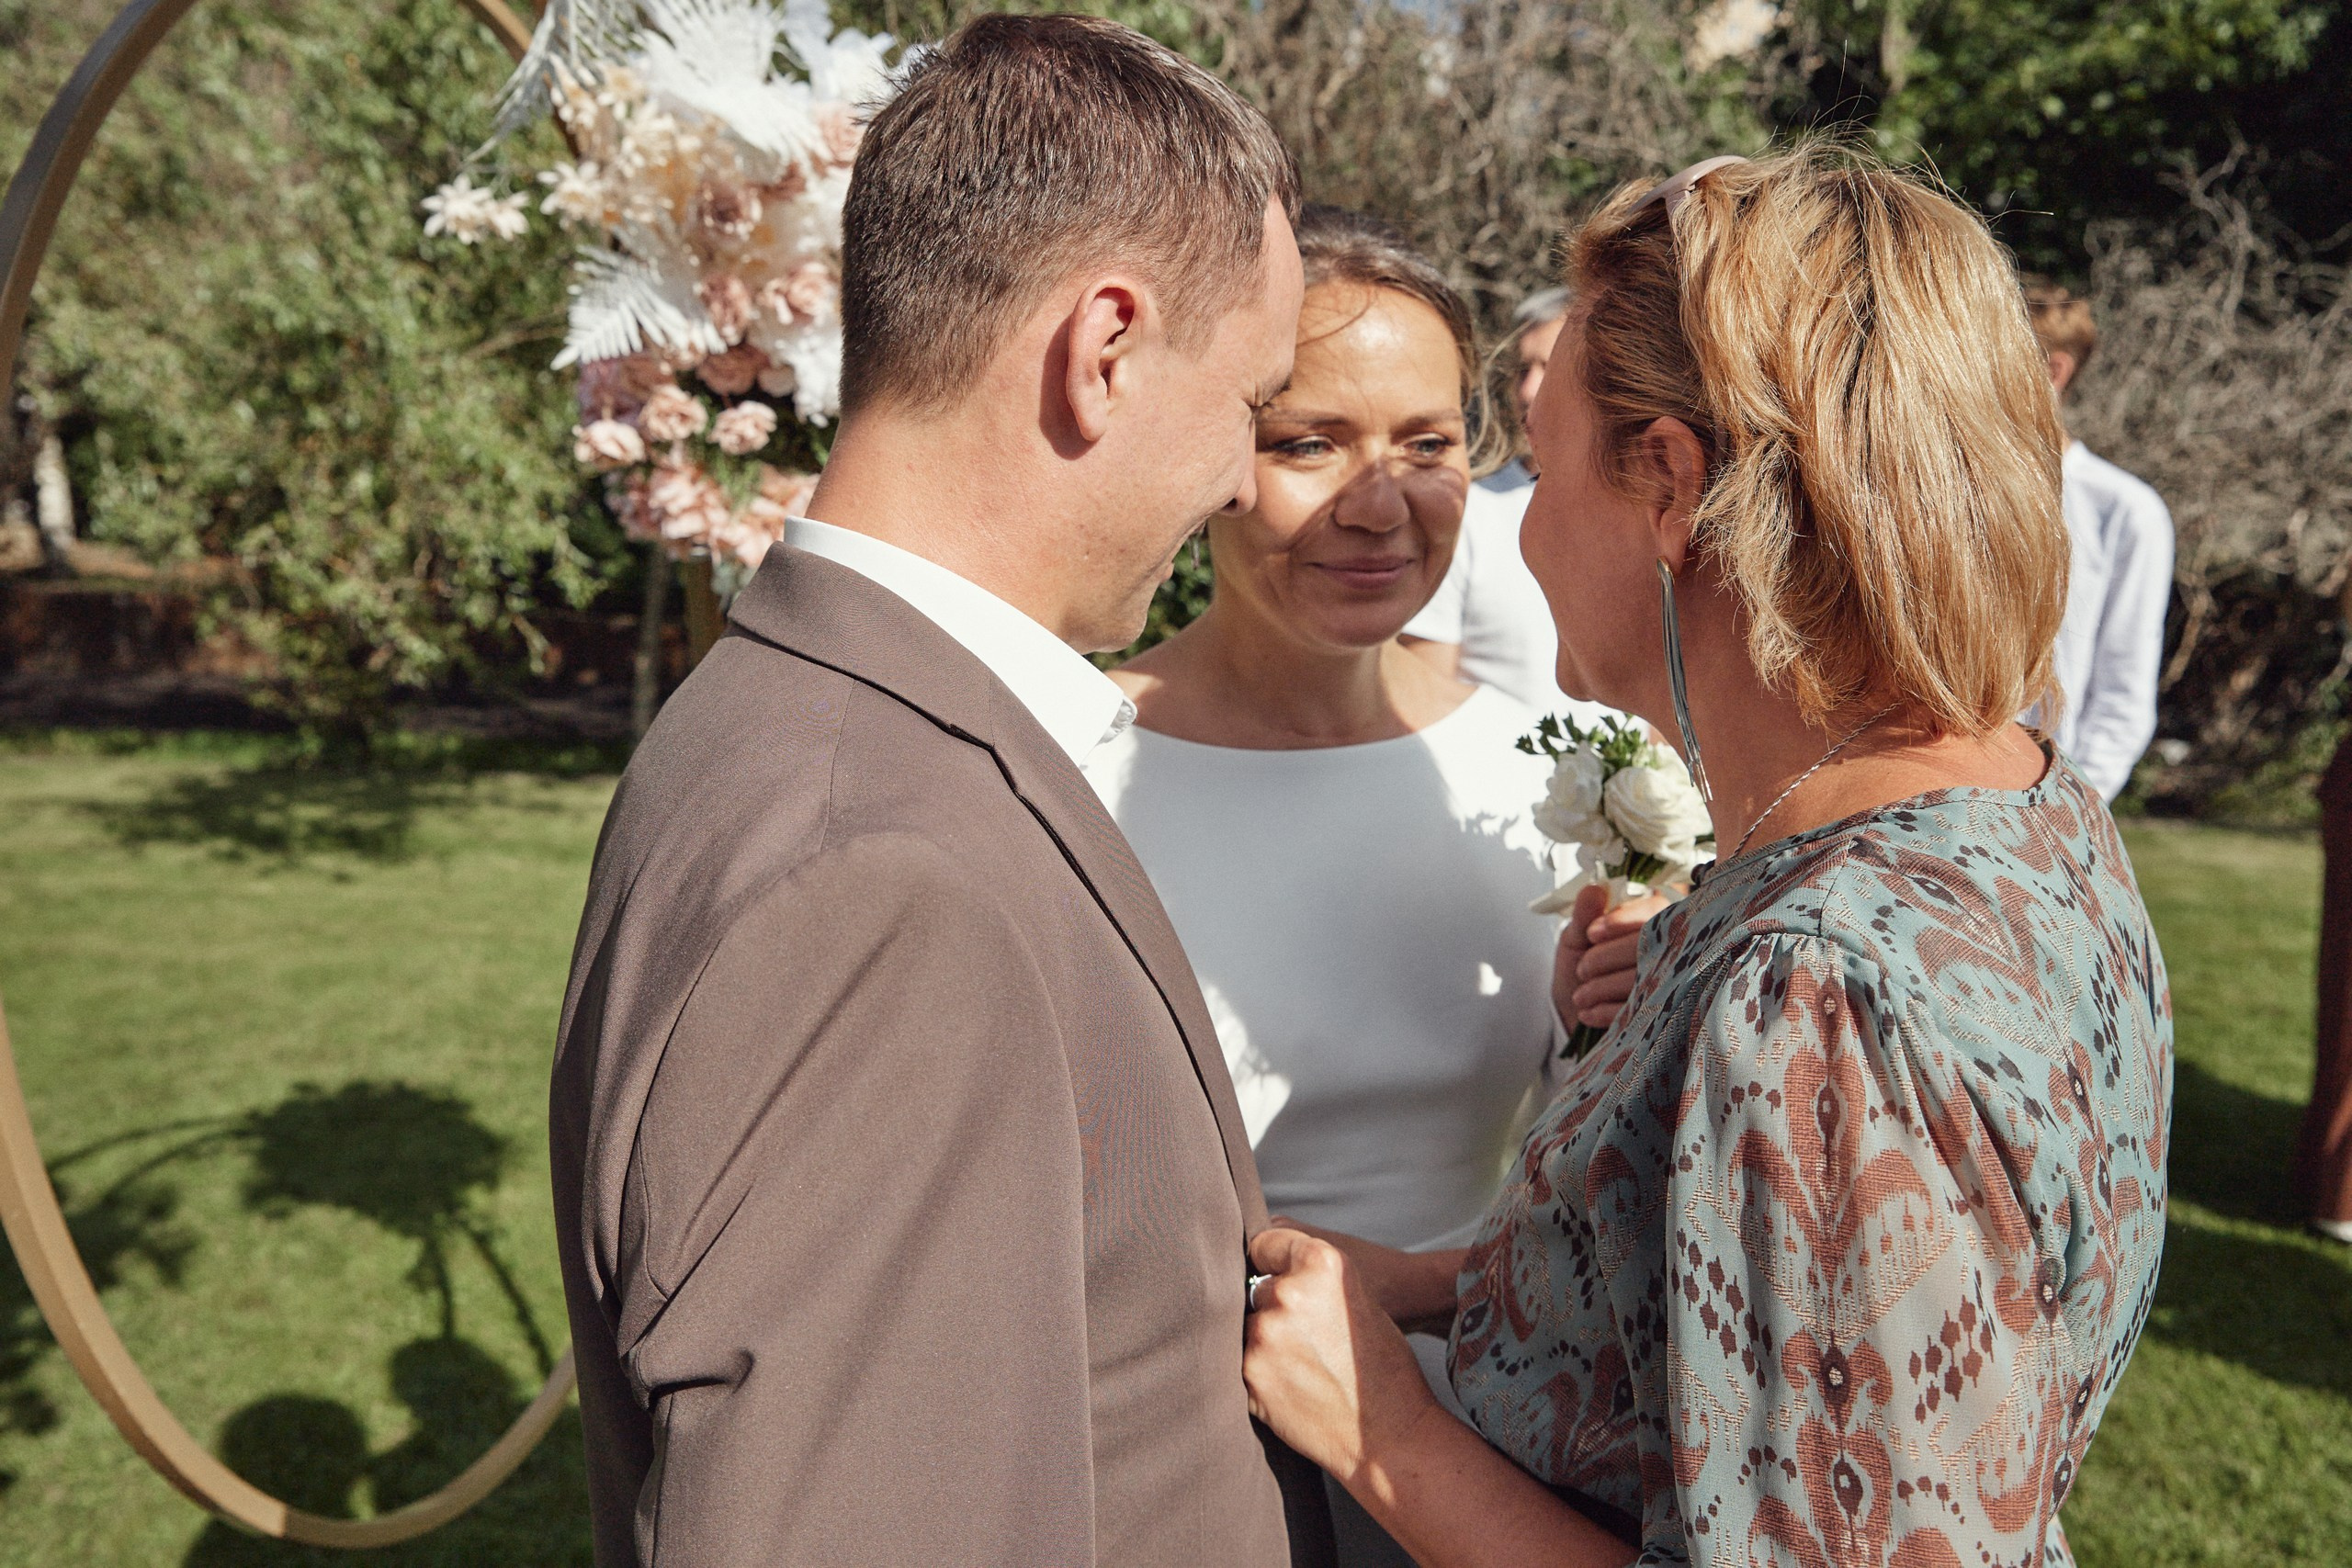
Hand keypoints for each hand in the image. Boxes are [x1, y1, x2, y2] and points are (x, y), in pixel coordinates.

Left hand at [1243, 1228, 1443, 1483]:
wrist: (1390, 1435)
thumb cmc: (1383, 1367)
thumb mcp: (1359, 1298)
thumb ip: (1312, 1277)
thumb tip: (1266, 1270)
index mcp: (1322, 1263)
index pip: (1266, 1242)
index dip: (1272, 1260)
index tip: (1276, 1274)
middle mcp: (1289, 1292)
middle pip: (1257, 1287)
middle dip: (1273, 1307)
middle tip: (1307, 1337)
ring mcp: (1265, 1335)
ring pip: (1249, 1325)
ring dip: (1266, 1340)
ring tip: (1305, 1365)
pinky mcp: (1250, 1374)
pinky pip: (1243, 1360)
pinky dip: (1261, 1370)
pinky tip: (1294, 1384)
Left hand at [1552, 885, 1666, 1030]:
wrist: (1574, 1008)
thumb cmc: (1581, 963)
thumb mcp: (1576, 936)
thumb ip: (1585, 914)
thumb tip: (1593, 889)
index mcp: (1650, 920)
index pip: (1651, 910)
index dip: (1622, 920)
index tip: (1592, 933)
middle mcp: (1668, 947)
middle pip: (1647, 946)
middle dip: (1605, 958)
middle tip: (1582, 968)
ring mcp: (1667, 982)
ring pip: (1642, 980)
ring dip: (1602, 988)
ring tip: (1580, 995)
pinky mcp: (1659, 1012)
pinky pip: (1639, 1011)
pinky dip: (1606, 1011)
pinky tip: (1588, 1012)